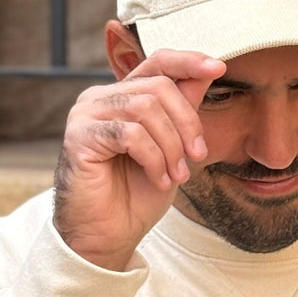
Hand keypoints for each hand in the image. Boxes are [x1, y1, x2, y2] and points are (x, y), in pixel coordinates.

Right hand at [52, 50, 226, 269]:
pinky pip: (130, 134)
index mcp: (123, 97)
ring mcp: (86, 115)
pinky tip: (159, 180)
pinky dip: (154, 159)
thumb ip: (183, 110)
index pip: (156, 62)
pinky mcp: (78, 136)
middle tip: (198, 156)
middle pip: (158, 87)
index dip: (188, 61)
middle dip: (187, 123)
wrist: (109, 235)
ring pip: (146, 109)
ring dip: (171, 146)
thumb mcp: (172, 148)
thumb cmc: (137, 195)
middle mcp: (100, 98)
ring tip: (177, 175)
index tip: (218, 68)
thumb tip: (208, 72)